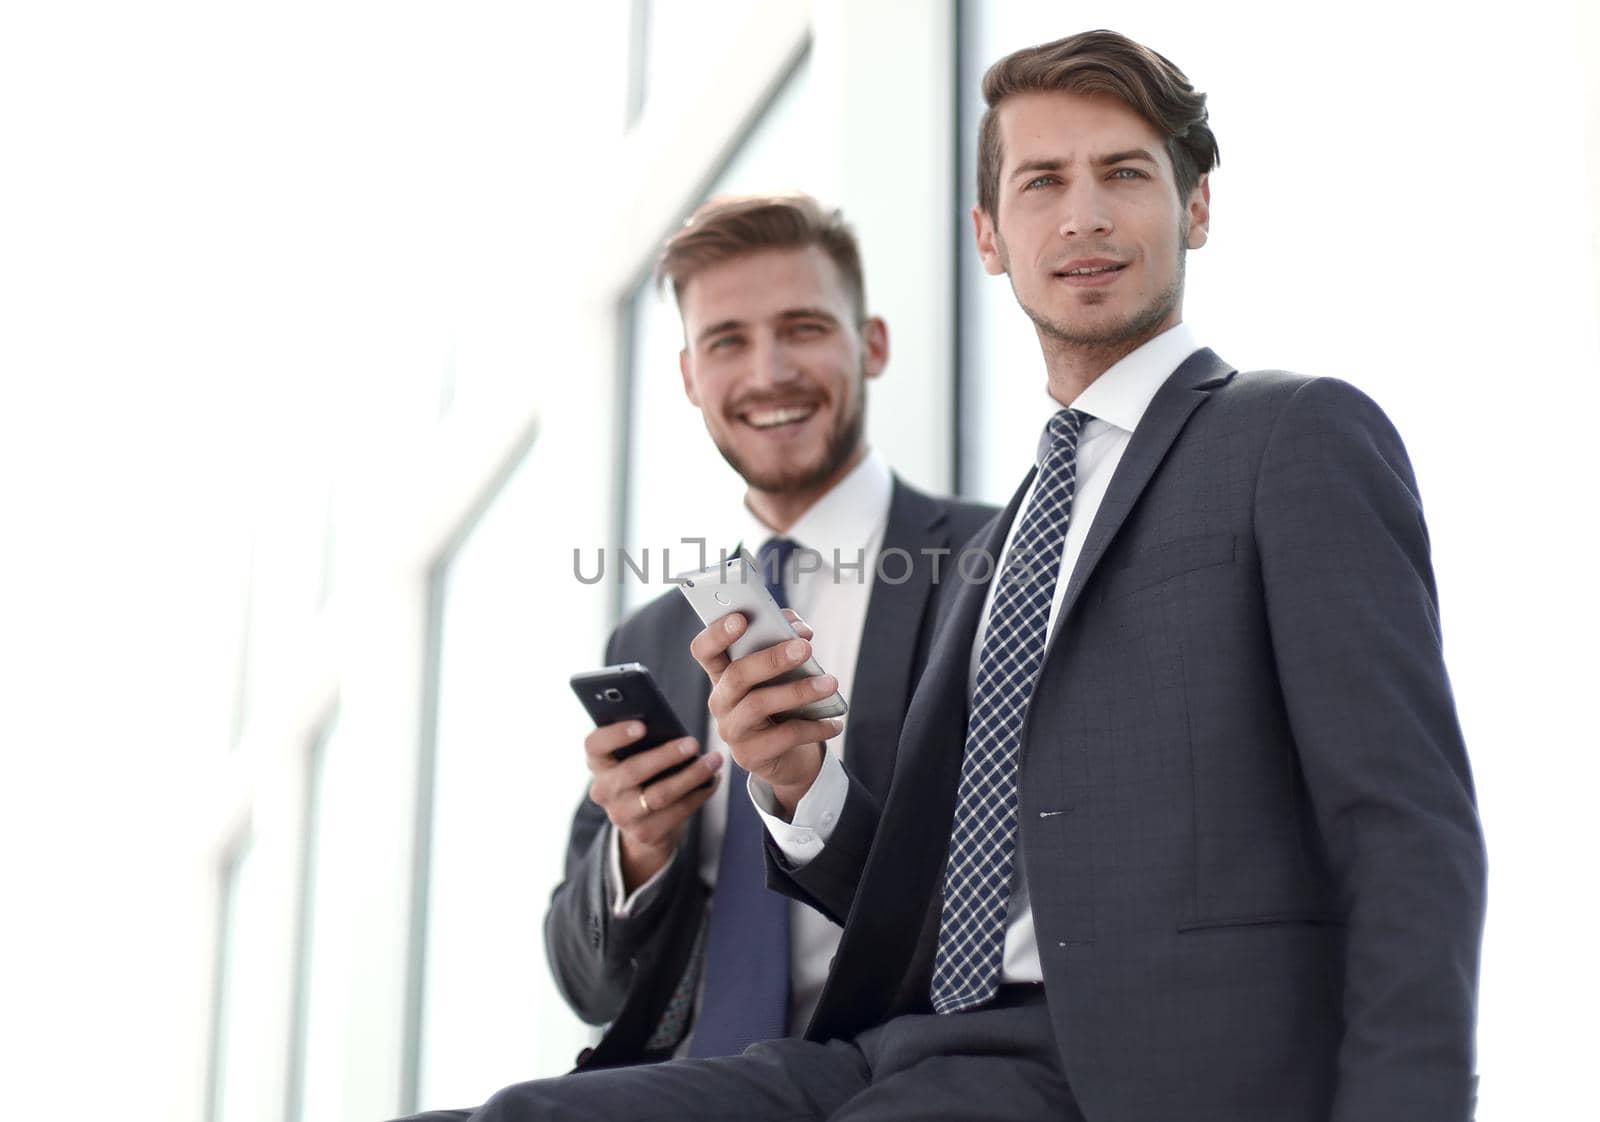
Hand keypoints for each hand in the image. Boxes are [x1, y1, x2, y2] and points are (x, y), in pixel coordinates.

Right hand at [584, 721, 722, 891]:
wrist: (640, 822)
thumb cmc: (642, 772)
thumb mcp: (633, 755)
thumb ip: (644, 740)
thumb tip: (673, 728)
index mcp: (598, 762)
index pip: (595, 745)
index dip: (615, 735)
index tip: (642, 726)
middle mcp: (603, 790)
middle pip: (633, 771)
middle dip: (666, 756)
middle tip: (693, 743)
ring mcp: (622, 815)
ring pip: (660, 795)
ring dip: (692, 776)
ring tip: (713, 760)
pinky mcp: (644, 833)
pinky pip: (677, 812)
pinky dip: (699, 794)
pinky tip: (713, 780)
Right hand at [689, 609, 842, 818]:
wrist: (787, 755)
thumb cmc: (783, 702)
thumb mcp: (782, 672)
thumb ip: (786, 641)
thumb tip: (801, 631)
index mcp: (723, 674)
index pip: (704, 650)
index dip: (717, 634)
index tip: (741, 618)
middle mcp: (721, 700)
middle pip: (737, 674)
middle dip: (772, 658)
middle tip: (805, 648)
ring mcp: (731, 730)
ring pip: (758, 704)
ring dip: (798, 691)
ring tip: (830, 683)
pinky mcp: (749, 756)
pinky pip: (783, 736)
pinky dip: (814, 727)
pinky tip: (835, 723)